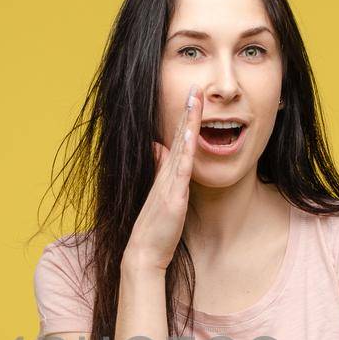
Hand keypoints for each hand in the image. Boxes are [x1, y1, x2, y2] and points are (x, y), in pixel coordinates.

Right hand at [124, 83, 200, 270]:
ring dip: (187, 122)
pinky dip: (186, 149)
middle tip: (194, 86)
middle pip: (178, 136)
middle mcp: (166, 173)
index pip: (176, 139)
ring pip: (181, 147)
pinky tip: (191, 132)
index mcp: (165, 173)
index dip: (184, 118)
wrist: (144, 253)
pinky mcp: (173, 196)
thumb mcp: (160, 194)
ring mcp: (169, 183)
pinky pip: (181, 169)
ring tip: (194, 99)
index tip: (191, 97)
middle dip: (187, 111)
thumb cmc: (156, 229)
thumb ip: (160, 171)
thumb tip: (159, 149)